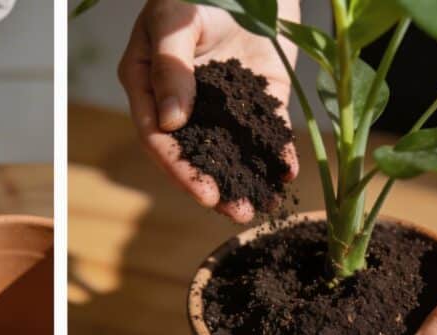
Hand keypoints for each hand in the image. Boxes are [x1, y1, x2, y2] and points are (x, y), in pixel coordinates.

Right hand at [118, 0, 299, 221]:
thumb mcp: (174, 22)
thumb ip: (170, 68)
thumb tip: (170, 124)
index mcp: (148, 86)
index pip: (158, 139)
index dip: (180, 169)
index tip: (204, 193)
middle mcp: (182, 102)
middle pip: (194, 153)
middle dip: (216, 186)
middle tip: (239, 211)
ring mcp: (221, 101)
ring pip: (229, 148)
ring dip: (245, 178)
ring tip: (263, 206)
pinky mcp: (257, 94)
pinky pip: (266, 127)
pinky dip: (278, 150)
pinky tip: (288, 172)